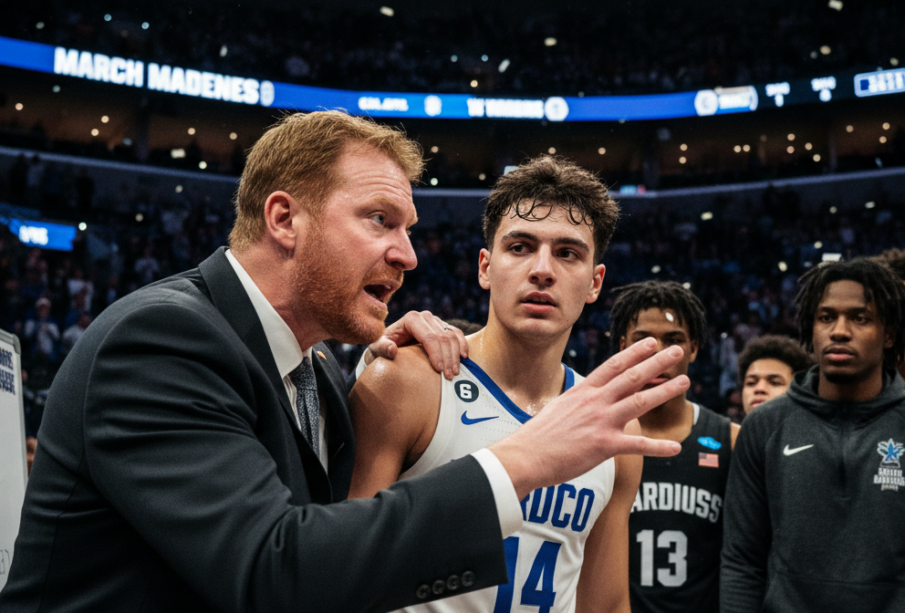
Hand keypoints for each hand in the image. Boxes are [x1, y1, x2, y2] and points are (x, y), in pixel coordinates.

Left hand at [366, 310, 467, 379]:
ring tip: (454, 373)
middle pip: (443, 337)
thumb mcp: (376, 349)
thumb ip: (381, 348)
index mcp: (411, 319)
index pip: (429, 337)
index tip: (438, 371)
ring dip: (456, 355)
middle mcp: (425, 316)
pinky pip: (457, 334)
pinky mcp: (443, 326)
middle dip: (448, 358)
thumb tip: (392, 350)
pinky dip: (462, 346)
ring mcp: (435, 320)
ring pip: (452, 336)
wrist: (388, 346)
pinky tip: (463, 359)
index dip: (436, 354)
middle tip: (449, 377)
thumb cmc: (382, 348)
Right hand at [488, 338, 685, 499]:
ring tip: (684, 382)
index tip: (651, 343)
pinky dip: (658, 447)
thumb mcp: (558, 408)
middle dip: (657, 362)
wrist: (525, 455)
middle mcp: (595, 402)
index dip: (634, 353)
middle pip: (632, 377)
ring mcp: (601, 422)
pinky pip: (637, 445)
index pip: (613, 366)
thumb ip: (577, 402)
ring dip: (665, 391)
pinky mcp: (604, 445)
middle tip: (677, 351)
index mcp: (583, 392)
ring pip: (640, 402)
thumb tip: (585, 400)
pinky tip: (676, 447)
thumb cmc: (537, 436)